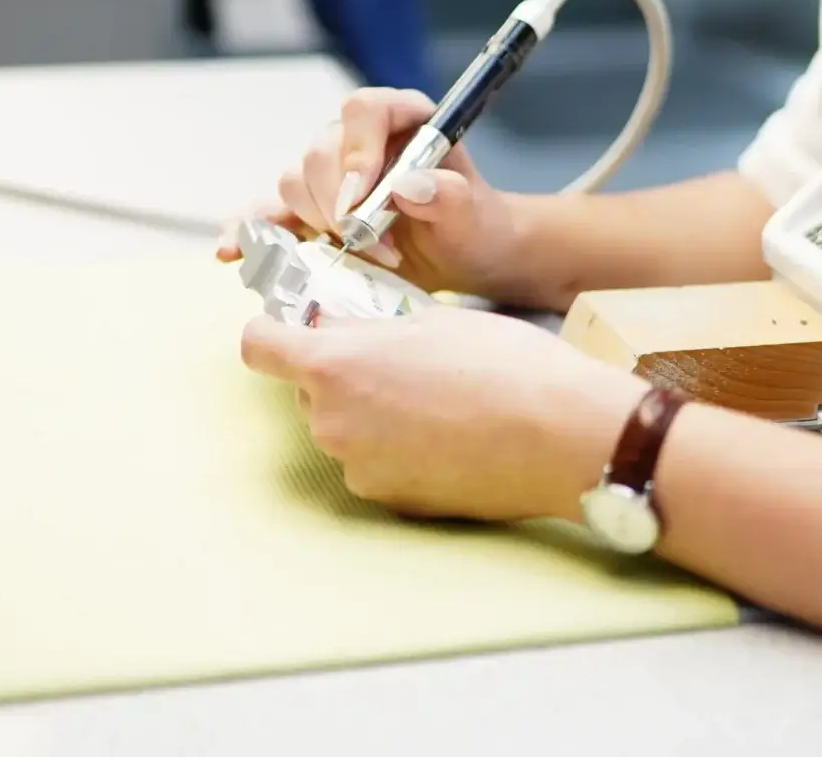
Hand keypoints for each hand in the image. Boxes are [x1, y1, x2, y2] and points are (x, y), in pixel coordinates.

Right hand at [216, 88, 536, 303]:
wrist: (464, 256)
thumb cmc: (474, 225)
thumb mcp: (474, 214)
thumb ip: (451, 196)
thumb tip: (408, 186)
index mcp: (400, 118)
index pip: (363, 109)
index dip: (357, 150)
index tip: (364, 198)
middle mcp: (357, 139)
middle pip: (319, 152)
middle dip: (338, 204)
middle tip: (372, 244)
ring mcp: (329, 174)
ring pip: (293, 183)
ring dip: (316, 224)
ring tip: (359, 256)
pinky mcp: (308, 212)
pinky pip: (266, 214)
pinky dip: (248, 232)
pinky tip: (232, 252)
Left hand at [240, 305, 647, 522]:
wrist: (562, 436)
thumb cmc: (503, 364)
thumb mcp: (428, 320)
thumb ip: (367, 328)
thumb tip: (334, 330)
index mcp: (334, 367)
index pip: (259, 347)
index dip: (276, 332)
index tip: (299, 327)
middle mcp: (332, 425)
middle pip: (308, 391)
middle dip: (339, 373)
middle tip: (398, 358)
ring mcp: (360, 470)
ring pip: (344, 428)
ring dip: (370, 412)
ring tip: (436, 397)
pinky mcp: (393, 502)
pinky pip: (376, 464)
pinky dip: (398, 449)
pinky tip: (449, 435)